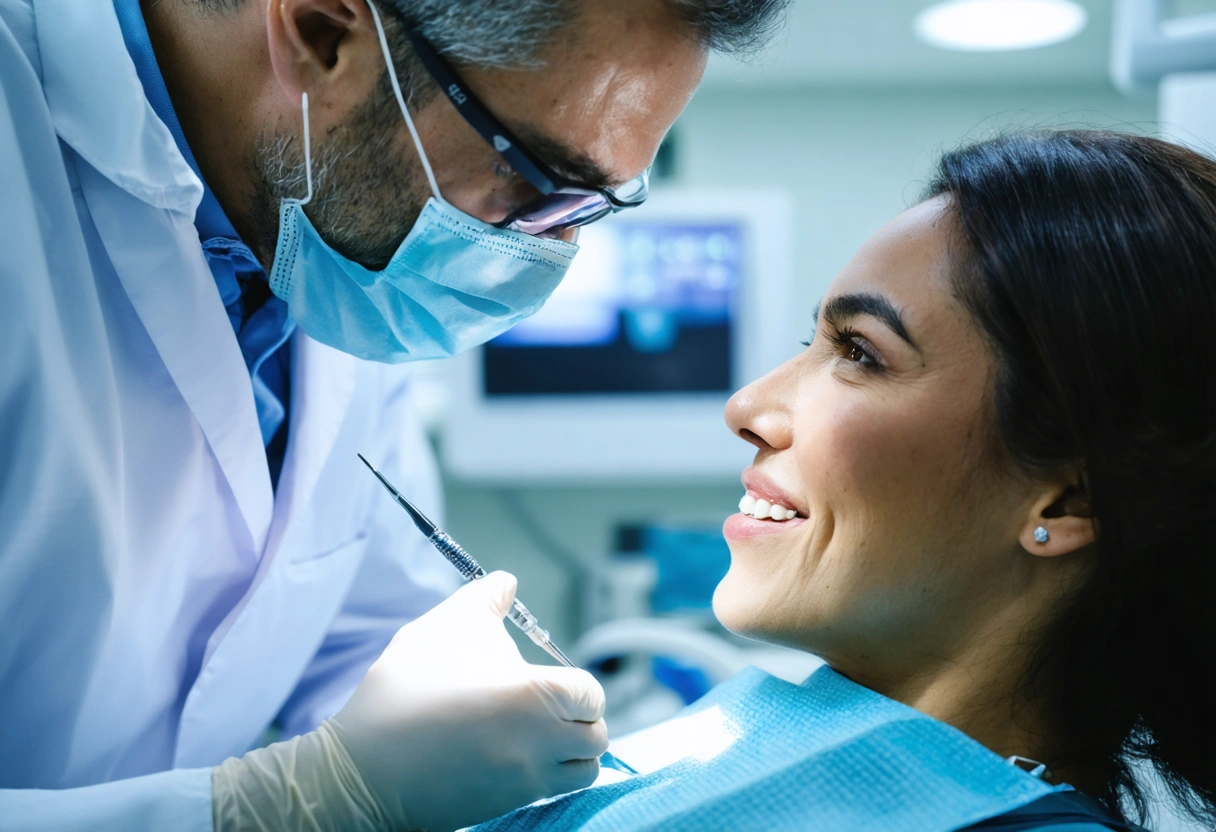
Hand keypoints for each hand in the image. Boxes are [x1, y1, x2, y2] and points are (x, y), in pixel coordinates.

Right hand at [329, 571, 607, 830]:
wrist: (362, 768)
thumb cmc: (406, 691)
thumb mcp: (444, 626)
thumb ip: (485, 598)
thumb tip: (506, 581)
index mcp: (536, 697)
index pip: (592, 695)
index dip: (576, 684)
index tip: (551, 680)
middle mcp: (541, 745)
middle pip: (596, 738)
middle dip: (580, 720)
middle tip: (548, 707)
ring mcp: (526, 783)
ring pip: (581, 773)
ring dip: (570, 753)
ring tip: (536, 734)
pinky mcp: (507, 808)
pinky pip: (551, 794)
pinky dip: (545, 776)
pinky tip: (511, 755)